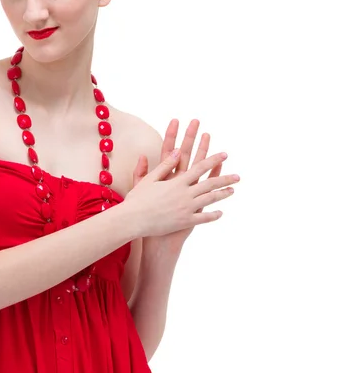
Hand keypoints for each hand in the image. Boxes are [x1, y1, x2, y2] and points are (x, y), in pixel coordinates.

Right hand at [133, 119, 225, 250]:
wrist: (133, 220)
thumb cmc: (138, 199)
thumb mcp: (150, 179)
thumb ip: (165, 164)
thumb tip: (177, 150)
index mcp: (176, 181)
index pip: (199, 167)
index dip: (213, 160)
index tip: (224, 154)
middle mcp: (184, 194)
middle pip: (209, 184)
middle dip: (225, 179)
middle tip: (238, 176)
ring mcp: (186, 209)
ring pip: (209, 200)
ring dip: (222, 195)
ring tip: (232, 191)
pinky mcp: (184, 222)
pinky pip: (203, 219)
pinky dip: (213, 215)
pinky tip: (220, 213)